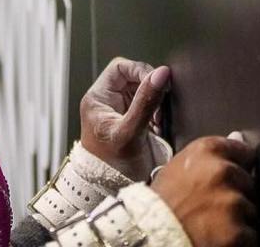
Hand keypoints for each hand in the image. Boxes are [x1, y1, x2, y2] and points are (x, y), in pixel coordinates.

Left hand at [79, 57, 169, 178]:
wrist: (111, 191)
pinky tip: (158, 127)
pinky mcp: (134, 123)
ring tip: (157, 121)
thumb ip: (145, 103)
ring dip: (155, 103)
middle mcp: (109, 102)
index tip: (156, 83)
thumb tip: (160, 74)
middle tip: (158, 108)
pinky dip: (157, 114)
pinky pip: (149, 107)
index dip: (139, 71)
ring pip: (143, 92)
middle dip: (150, 89)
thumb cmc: (111, 166)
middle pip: (134, 78)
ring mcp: (122, 112)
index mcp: (98, 98)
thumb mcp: (129, 132)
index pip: (120, 68)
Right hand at [152, 136, 256, 246]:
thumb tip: (239, 138)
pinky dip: (239, 237)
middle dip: (237, 192)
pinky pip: (250, 234)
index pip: (242, 150)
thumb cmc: (164, 199)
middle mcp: (222, 171)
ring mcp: (233, 203)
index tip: (231, 175)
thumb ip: (211, 154)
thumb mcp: (180, 165)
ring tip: (214, 220)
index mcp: (206, 150)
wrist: (153, 233)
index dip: (238, 164)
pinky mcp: (240, 232)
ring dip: (239, 216)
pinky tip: (218, 234)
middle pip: (248, 182)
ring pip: (251, 209)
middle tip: (214, 202)